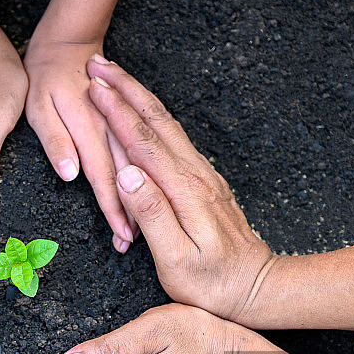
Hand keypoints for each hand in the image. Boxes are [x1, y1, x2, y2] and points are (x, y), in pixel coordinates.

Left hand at [25, 43, 135, 251]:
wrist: (68, 45)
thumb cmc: (47, 78)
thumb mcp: (40, 108)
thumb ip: (56, 141)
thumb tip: (70, 173)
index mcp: (90, 131)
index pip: (103, 178)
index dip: (113, 208)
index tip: (122, 235)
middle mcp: (110, 132)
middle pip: (127, 180)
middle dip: (132, 214)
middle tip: (132, 244)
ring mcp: (121, 129)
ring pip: (137, 171)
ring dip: (141, 200)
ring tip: (140, 230)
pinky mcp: (124, 126)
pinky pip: (139, 157)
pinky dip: (144, 178)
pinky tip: (149, 196)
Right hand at [85, 57, 275, 322]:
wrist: (258, 288)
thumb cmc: (212, 283)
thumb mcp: (177, 260)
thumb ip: (153, 215)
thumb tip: (127, 175)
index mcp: (186, 191)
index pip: (145, 143)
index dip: (117, 114)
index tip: (95, 89)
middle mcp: (197, 175)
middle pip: (159, 121)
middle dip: (128, 89)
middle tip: (100, 66)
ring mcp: (205, 176)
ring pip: (169, 125)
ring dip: (141, 98)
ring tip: (117, 80)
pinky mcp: (206, 182)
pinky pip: (176, 139)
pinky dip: (155, 118)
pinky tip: (145, 114)